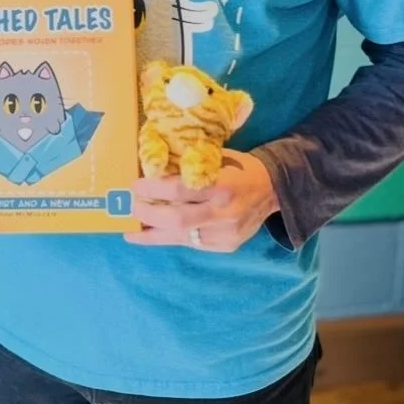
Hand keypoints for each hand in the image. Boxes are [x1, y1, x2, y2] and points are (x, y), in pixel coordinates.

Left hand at [126, 149, 280, 251]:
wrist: (274, 189)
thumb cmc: (238, 166)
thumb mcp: (216, 157)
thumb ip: (189, 165)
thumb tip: (152, 168)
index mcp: (222, 184)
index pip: (180, 190)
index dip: (154, 189)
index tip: (134, 185)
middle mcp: (224, 212)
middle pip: (178, 219)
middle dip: (149, 214)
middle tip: (130, 207)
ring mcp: (226, 233)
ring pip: (182, 237)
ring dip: (154, 233)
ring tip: (132, 229)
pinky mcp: (227, 246)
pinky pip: (192, 244)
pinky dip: (170, 238)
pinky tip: (152, 235)